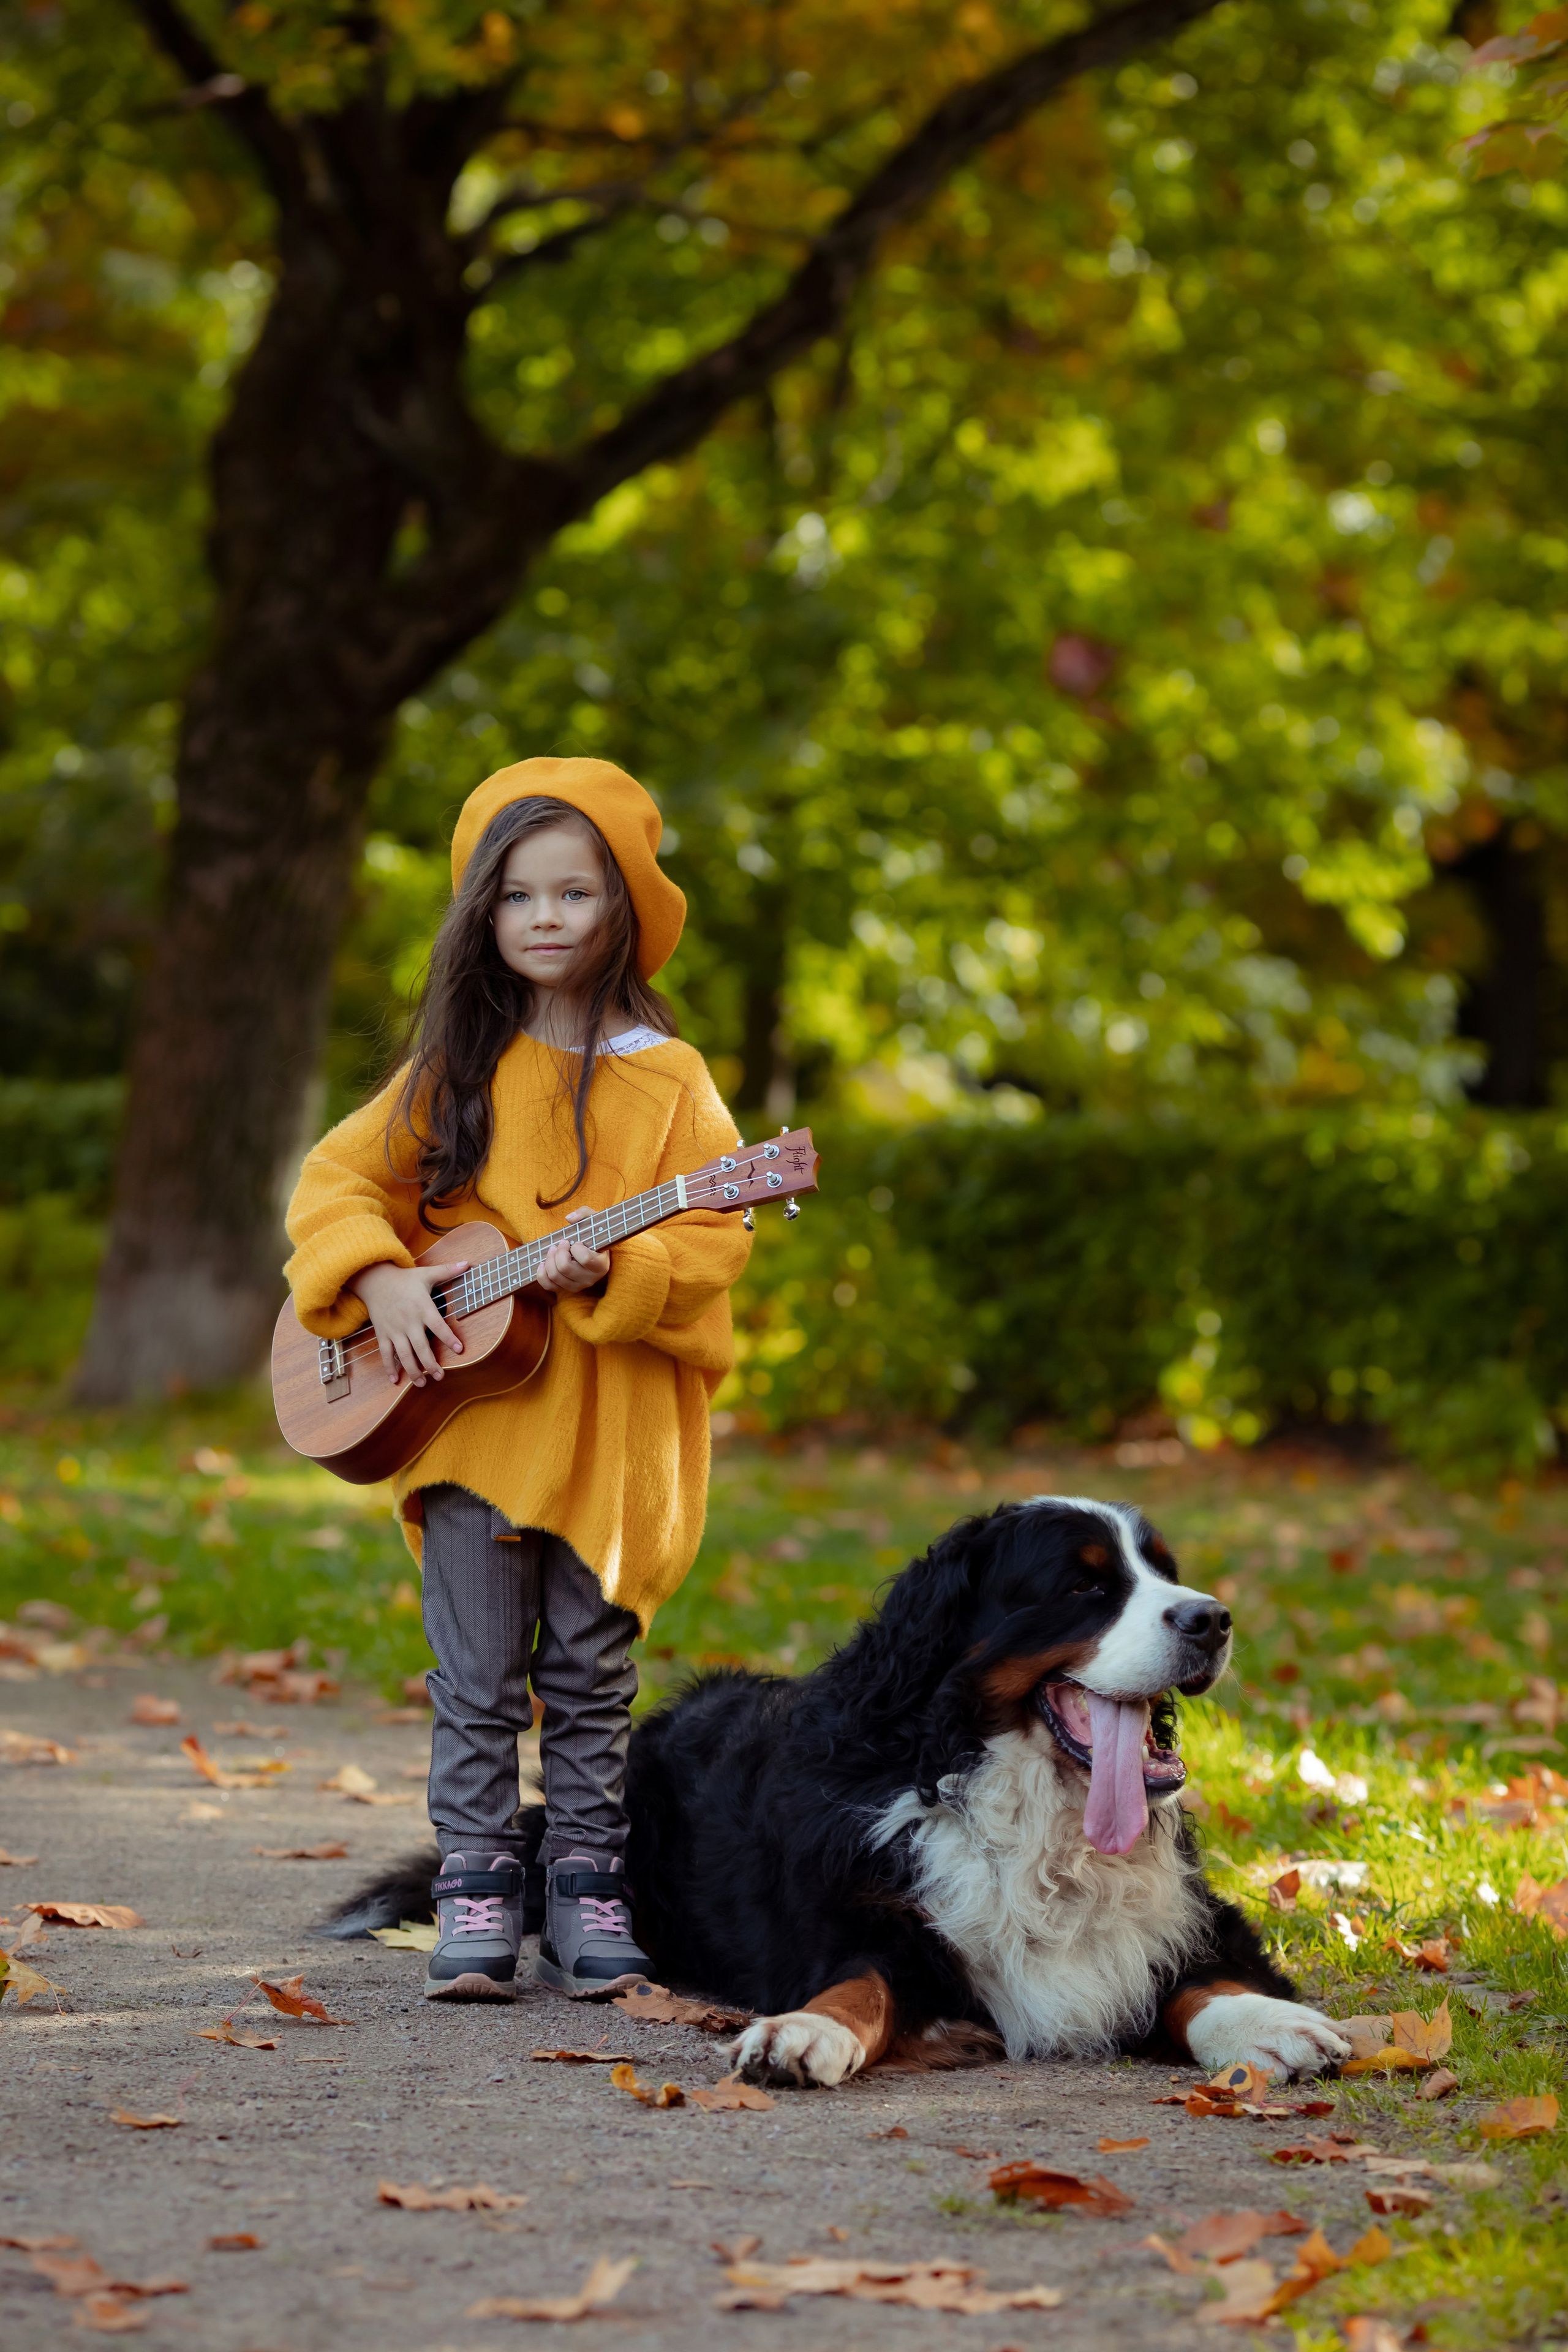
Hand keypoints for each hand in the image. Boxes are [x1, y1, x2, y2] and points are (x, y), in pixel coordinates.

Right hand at [348, 1259, 468, 1387]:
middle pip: (420, 1347)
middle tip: (441, 1376)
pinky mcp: (382, 1334)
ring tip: (422, 1384)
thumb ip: (448, 1271)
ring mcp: (394, 1329)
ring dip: (413, 1370)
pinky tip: (395, 1379)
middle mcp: (408, 1321)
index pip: (438, 1325)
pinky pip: (385, 1353)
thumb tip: (468, 1264)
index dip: (449, 1338)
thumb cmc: (404, 1279)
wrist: (375, 1280)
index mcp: (422, 1307)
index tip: (460, 1349)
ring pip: (403, 1354)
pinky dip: (389, 1367)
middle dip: (430, 1364)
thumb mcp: (426, 1274)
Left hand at [535, 1214, 609, 1296]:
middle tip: (561, 1243)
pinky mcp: (566, 1289)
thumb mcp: (595, 1220)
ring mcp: (578, 1286)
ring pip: (555, 1276)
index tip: (577, 1242)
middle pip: (565, 1268)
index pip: (585, 1259)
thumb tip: (569, 1218)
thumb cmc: (594, 1235)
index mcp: (601, 1265)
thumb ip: (585, 1213)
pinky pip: (548, 1286)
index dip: (576, 1247)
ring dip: (549, 1259)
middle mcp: (590, 1279)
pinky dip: (541, 1274)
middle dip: (558, 1251)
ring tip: (553, 1249)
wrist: (594, 1252)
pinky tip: (543, 1263)